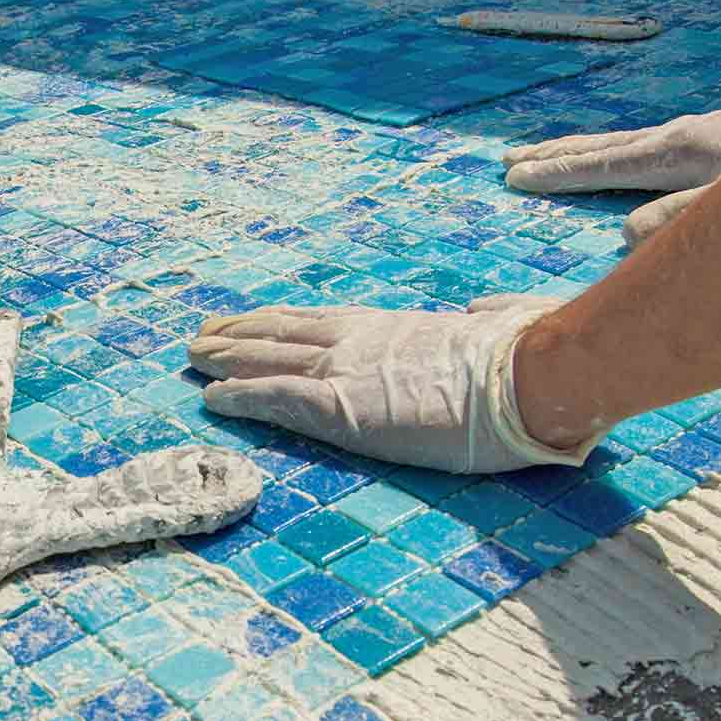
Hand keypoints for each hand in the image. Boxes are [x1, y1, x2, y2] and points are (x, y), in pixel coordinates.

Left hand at [190, 297, 598, 473]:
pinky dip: (239, 397)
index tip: (250, 320)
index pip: (320, 321)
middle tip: (202, 335)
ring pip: (267, 359)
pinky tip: (210, 398)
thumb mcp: (499, 327)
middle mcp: (358, 341)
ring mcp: (345, 371)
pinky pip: (275, 398)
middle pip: (282, 333)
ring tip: (192, 358)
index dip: (279, 322)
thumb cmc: (527, 357)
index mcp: (392, 326)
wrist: (528, 376)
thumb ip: (480, 320)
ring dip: (225, 360)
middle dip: (238, 335)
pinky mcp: (339, 406)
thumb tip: (482, 314)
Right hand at [503, 107, 720, 246]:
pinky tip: (626, 161)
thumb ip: (678, 222)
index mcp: (678, 149)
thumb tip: (626, 235)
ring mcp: (704, 136)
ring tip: (549, 156)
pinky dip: (620, 155)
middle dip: (556, 155)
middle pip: (604, 146)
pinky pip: (651, 150)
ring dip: (584, 153)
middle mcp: (684, 136)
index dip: (557, 174)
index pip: (602, 164)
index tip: (514, 176)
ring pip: (626, 145)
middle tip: (509, 159)